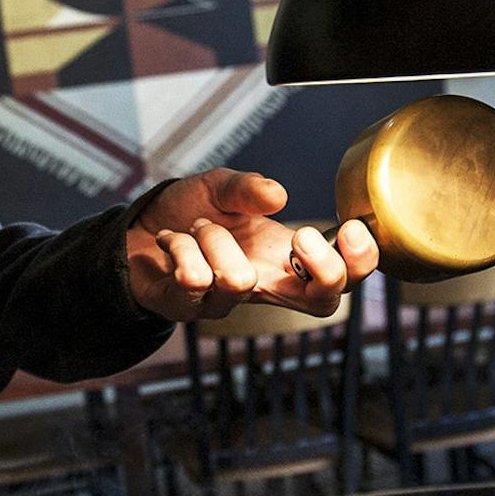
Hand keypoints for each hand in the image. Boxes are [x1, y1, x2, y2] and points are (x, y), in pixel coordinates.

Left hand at [125, 169, 376, 321]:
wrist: (134, 231)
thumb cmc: (186, 212)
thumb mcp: (221, 187)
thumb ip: (248, 188)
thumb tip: (278, 196)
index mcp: (284, 258)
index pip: (342, 278)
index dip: (360, 262)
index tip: (350, 229)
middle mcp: (265, 285)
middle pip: (322, 304)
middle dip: (322, 268)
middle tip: (297, 232)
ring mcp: (229, 303)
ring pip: (240, 279)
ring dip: (214, 238)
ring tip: (197, 225)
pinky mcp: (190, 309)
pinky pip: (195, 279)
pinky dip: (179, 246)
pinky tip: (170, 240)